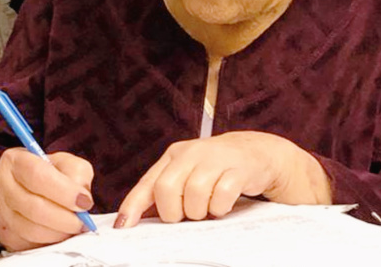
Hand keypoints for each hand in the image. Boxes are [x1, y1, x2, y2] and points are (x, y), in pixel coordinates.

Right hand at [0, 148, 94, 250]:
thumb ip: (77, 172)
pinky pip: (27, 243)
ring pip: (29, 229)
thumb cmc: (46, 175)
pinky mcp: (2, 232)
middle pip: (33, 206)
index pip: (37, 175)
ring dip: (57, 232)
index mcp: (15, 160)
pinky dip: (48, 241)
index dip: (64, 191)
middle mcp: (1, 184)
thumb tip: (82, 197)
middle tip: (83, 221)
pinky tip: (59, 233)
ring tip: (73, 228)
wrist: (20, 190)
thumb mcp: (65, 163)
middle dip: (64, 218)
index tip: (85, 202)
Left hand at [114, 131, 330, 228]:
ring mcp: (216, 158)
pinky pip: (222, 194)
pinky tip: (223, 204)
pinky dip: (221, 206)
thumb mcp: (186, 176)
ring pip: (194, 193)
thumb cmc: (215, 171)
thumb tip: (133, 220)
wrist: (257, 154)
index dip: (133, 207)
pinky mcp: (239, 167)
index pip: (148, 184)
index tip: (122, 229)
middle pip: (167, 189)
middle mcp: (192, 153)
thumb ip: (162, 194)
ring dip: (200, 211)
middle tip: (186, 216)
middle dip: (174, 212)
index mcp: (174, 156)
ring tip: (208, 209)